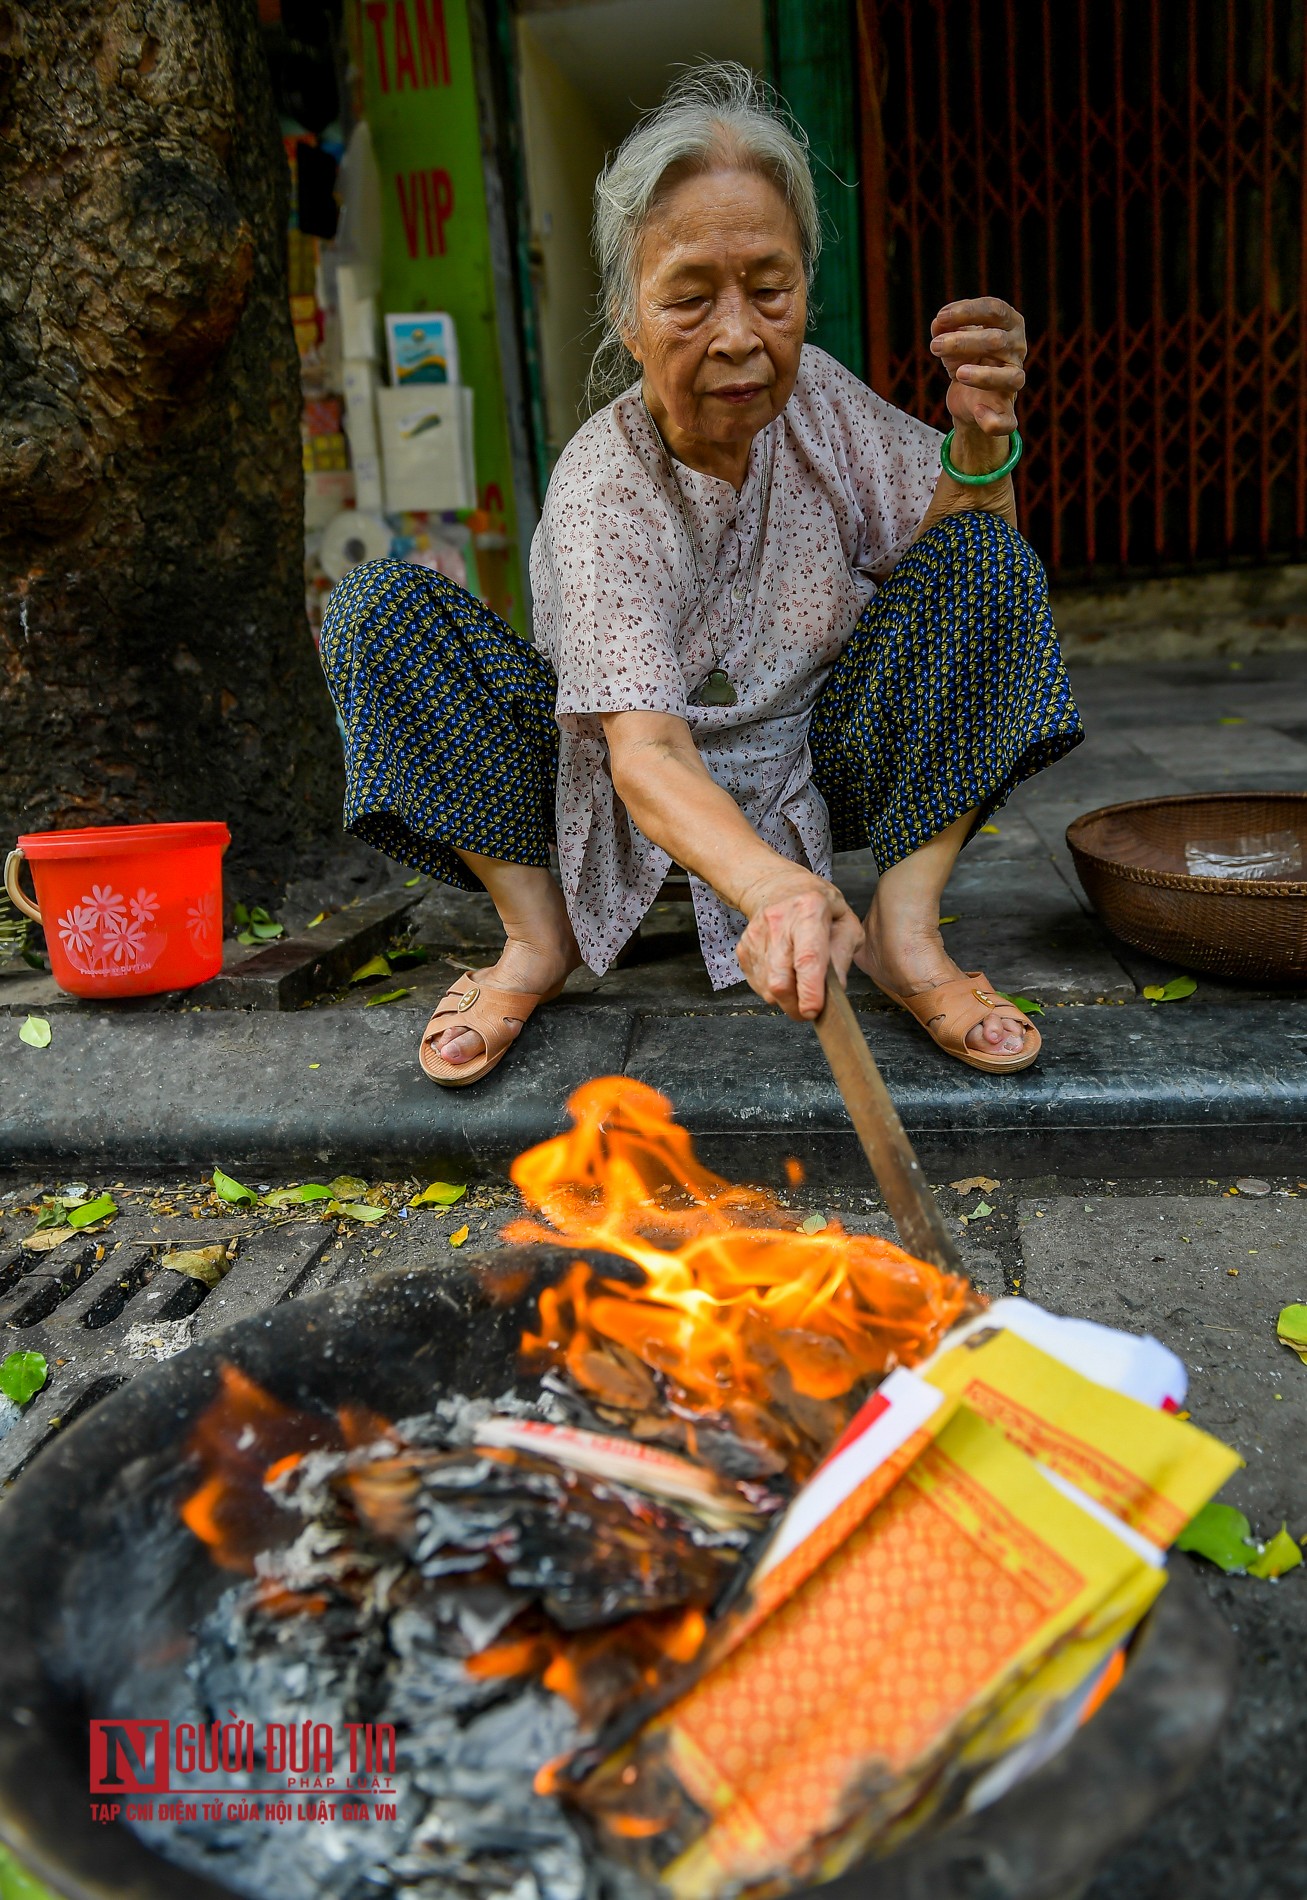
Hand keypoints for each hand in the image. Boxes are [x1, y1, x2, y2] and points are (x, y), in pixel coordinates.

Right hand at [735, 868, 863, 1020]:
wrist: (777, 887)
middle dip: (796, 1005)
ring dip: (786, 998)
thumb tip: (834, 991)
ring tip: (799, 981)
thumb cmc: (817, 906)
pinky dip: (774, 990)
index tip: (813, 1011)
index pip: (807, 957)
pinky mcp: (743, 950)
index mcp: (809, 910)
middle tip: (810, 1009)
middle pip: (780, 981)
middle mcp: (778, 922)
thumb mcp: (845, 922)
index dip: (810, 989)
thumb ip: (843, 956)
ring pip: (768, 988)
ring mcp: (755, 936)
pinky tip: (785, 972)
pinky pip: (758, 985)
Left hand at [930, 297, 1026, 463]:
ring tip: (957, 374)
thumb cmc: (965, 358)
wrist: (969, 397)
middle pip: (996, 341)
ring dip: (982, 376)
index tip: (941, 317)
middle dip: (962, 342)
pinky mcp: (1006, 411)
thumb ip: (944, 327)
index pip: (995, 309)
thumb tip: (938, 324)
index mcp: (1009, 325)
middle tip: (934, 346)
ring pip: (1009, 378)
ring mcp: (1014, 381)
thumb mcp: (952, 339)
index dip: (968, 311)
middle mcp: (1017, 350)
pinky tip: (977, 411)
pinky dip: (992, 420)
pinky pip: (1007, 421)